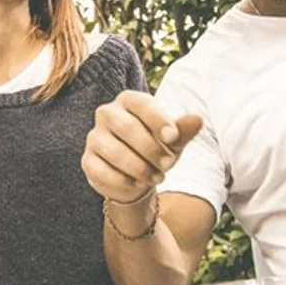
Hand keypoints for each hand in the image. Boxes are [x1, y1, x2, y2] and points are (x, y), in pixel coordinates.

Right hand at [82, 90, 202, 203]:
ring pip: (115, 152)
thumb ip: (183, 130)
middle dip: (151, 149)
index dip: (158, 120)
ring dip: (140, 168)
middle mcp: (107, 114)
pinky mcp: (88, 160)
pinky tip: (136, 183)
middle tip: (169, 164)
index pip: (142, 104)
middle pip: (127, 128)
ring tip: (156, 177)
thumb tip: (197, 119)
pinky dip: (124, 180)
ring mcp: (94, 137)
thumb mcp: (172, 140)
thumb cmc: (155, 149)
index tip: (173, 138)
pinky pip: (103, 171)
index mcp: (128, 101)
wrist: (135, 176)